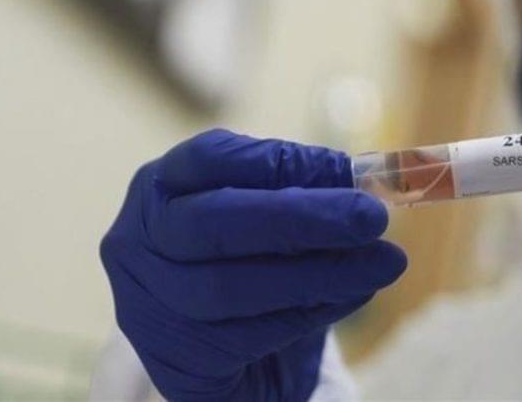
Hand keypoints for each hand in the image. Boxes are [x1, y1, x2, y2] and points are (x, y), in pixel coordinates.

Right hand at [101, 129, 405, 400]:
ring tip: (384, 261)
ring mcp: (147, 307)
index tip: (345, 168)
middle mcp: (137, 244)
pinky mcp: (176, 364)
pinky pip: (247, 338)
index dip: (277, 161)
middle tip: (373, 216)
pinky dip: (312, 312)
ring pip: (231, 287)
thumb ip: (303, 191)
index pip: (207, 158)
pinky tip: (355, 293)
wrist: (235, 354)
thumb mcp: (272, 214)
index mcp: (160, 188)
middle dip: (301, 218)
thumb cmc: (254, 262)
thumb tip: (368, 176)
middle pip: (212, 224)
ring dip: (321, 272)